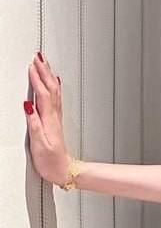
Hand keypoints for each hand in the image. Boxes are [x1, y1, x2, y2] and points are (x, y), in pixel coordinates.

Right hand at [24, 52, 71, 185]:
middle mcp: (54, 117)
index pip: (42, 95)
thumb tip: (28, 105)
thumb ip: (34, 124)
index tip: (31, 65)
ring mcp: (56, 119)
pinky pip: (56, 99)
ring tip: (44, 63)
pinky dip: (54, 88)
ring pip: (54, 92)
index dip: (37, 79)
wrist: (65, 171)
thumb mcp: (39, 144)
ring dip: (49, 76)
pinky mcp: (56, 122)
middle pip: (50, 89)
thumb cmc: (51, 161)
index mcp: (49, 120)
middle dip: (44, 71)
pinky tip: (54, 83)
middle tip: (38, 56)